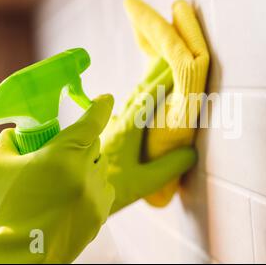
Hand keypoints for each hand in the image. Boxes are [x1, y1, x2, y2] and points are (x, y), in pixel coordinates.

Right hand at [0, 95, 113, 263]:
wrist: (13, 256)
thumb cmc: (4, 209)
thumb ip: (11, 141)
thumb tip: (18, 133)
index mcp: (64, 155)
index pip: (93, 121)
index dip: (101, 107)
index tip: (105, 99)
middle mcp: (87, 173)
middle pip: (93, 145)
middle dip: (79, 146)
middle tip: (58, 156)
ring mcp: (96, 196)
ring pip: (100, 168)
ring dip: (86, 168)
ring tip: (62, 184)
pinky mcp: (101, 215)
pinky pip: (103, 190)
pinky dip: (91, 188)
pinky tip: (71, 199)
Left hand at [100, 58, 196, 213]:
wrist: (74, 200)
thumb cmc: (109, 190)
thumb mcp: (143, 182)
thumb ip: (169, 167)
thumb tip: (191, 152)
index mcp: (126, 130)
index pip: (148, 98)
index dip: (163, 80)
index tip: (175, 65)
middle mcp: (115, 124)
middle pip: (138, 95)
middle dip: (155, 79)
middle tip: (169, 64)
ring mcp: (109, 131)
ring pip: (130, 104)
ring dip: (146, 92)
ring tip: (159, 81)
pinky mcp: (105, 139)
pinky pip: (124, 115)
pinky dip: (138, 106)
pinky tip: (139, 111)